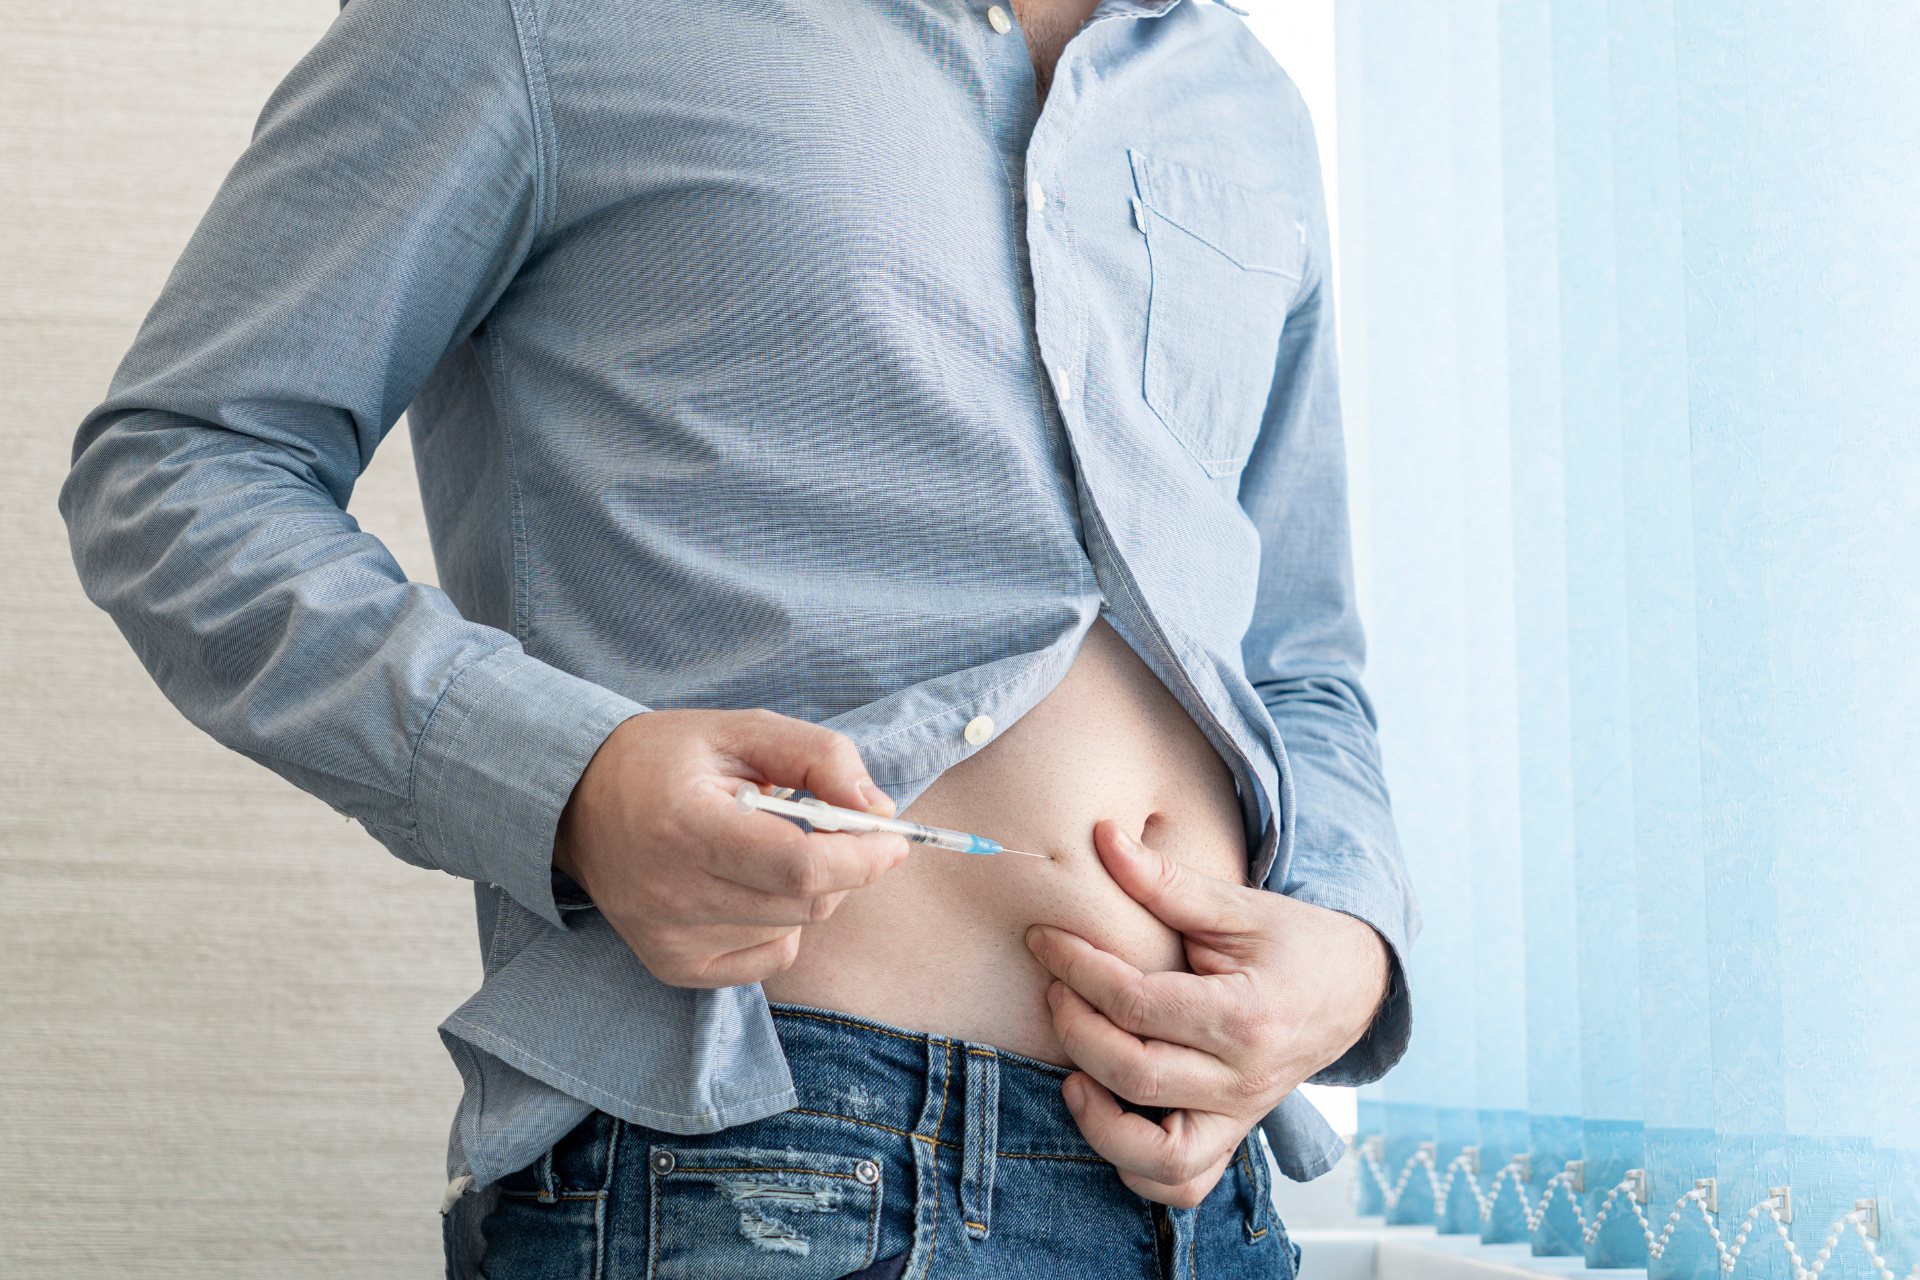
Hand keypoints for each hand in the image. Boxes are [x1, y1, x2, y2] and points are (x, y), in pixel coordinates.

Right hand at [554, 709, 907, 987]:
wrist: (575, 803)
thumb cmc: (665, 760)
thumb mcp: (741, 731)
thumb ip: (817, 756)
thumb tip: (879, 809)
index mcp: (687, 826)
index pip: (800, 865)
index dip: (862, 856)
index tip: (893, 838)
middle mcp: (672, 894)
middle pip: (805, 902)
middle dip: (843, 868)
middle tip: (835, 830)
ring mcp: (669, 938)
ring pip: (792, 928)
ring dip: (807, 891)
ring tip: (769, 847)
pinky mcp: (672, 966)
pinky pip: (768, 956)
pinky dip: (781, 923)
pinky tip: (748, 884)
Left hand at [1025, 819, 1387, 1207]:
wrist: (1354, 988)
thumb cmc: (1290, 942)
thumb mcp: (1234, 904)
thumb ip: (1164, 880)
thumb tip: (1100, 837)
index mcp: (1245, 1015)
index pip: (1138, 1004)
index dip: (1078, 969)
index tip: (1044, 940)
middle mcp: (1244, 1078)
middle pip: (1136, 1076)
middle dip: (1076, 1031)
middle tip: (1053, 990)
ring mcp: (1240, 1117)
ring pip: (1161, 1158)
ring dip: (1100, 1123)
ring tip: (1073, 1074)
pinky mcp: (1233, 1136)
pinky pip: (1182, 1184)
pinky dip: (1137, 1168)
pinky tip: (1108, 1115)